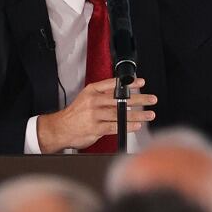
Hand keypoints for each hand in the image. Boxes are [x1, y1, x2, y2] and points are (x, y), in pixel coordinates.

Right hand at [36, 77, 156, 151]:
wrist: (59, 128)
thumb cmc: (76, 114)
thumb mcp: (86, 97)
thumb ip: (103, 95)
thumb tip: (125, 94)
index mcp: (92, 91)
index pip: (114, 84)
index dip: (129, 83)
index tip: (141, 82)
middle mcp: (94, 101)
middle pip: (120, 99)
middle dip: (139, 99)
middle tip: (151, 99)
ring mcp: (95, 115)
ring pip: (120, 113)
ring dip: (137, 115)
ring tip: (149, 115)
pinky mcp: (95, 128)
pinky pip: (115, 126)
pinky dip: (127, 126)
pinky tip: (136, 125)